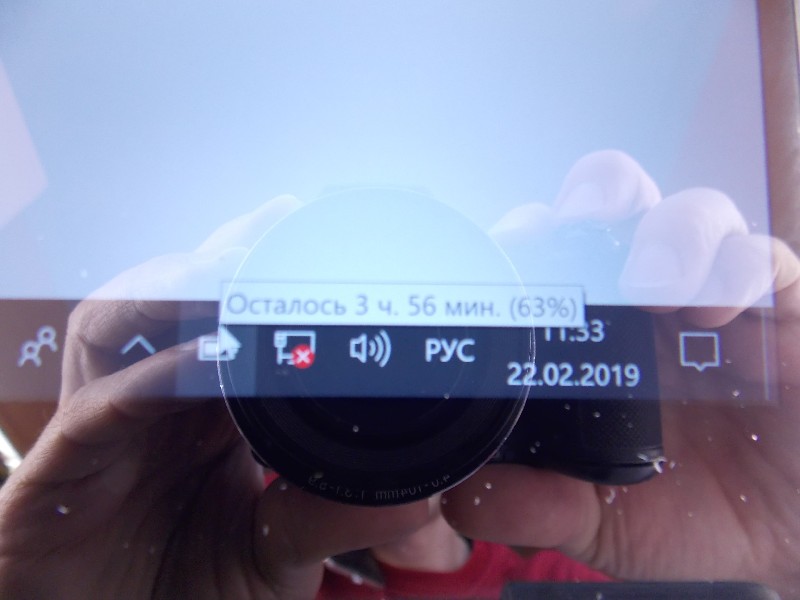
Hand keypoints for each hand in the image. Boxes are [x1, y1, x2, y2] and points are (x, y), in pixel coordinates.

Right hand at [0, 196, 432, 599]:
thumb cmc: (189, 599)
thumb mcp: (274, 554)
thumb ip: (328, 517)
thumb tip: (420, 490)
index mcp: (198, 418)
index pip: (225, 327)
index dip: (262, 281)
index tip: (319, 241)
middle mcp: (148, 410)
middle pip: (167, 306)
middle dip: (217, 258)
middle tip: (281, 220)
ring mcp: (98, 435)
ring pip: (113, 330)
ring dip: (172, 292)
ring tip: (235, 269)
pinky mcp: (53, 478)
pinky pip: (96, 411)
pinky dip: (147, 381)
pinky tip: (201, 364)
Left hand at [446, 151, 799, 597]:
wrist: (783, 538)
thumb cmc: (691, 514)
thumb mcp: (606, 519)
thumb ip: (539, 504)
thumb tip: (462, 500)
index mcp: (598, 332)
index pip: (553, 254)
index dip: (525, 241)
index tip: (506, 261)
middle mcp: (654, 300)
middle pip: (616, 205)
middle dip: (592, 201)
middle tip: (574, 233)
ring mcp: (721, 298)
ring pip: (693, 214)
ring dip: (666, 234)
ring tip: (653, 288)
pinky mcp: (787, 313)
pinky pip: (767, 261)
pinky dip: (740, 269)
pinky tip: (718, 309)